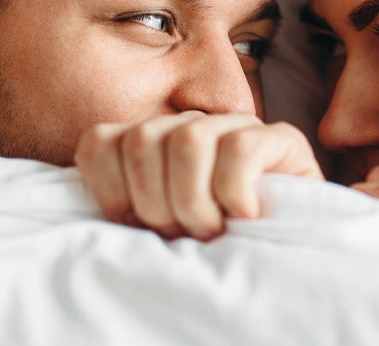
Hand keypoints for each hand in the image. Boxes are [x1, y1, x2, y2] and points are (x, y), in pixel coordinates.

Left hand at [74, 112, 322, 240]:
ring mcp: (236, 127)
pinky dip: (235, 192)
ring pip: (187, 138)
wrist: (291, 254)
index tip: (136, 226)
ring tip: (213, 229)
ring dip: (195, 201)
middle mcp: (191, 124)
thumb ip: (124, 207)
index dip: (111, 192)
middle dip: (156, 203)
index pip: (99, 142)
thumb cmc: (216, 248)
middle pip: (141, 140)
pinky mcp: (281, 139)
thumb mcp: (156, 230)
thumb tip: (87, 211)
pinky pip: (241, 148)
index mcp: (153, 141)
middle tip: (182, 233)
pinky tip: (243, 215)